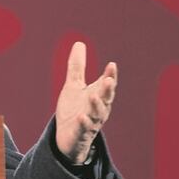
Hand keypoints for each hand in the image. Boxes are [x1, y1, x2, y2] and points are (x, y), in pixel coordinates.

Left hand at [55, 42, 116, 163]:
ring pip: (97, 113)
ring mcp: (91, 121)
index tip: (111, 65)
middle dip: (107, 89)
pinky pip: (84, 128)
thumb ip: (77, 66)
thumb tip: (80, 43)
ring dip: (96, 105)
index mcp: (98, 96)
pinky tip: (80, 117)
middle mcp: (98, 109)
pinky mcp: (81, 133)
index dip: (110, 75)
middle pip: (106, 98)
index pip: (106, 84)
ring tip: (93, 95)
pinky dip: (83, 123)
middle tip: (108, 80)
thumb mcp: (73, 85)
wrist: (67, 136)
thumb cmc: (74, 109)